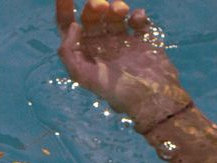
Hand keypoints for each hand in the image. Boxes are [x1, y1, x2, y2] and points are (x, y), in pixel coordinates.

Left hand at [56, 0, 191, 132]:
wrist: (151, 98)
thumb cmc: (116, 91)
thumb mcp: (84, 77)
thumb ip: (69, 53)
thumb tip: (72, 26)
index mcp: (86, 55)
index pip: (70, 29)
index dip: (64, 10)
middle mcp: (102, 47)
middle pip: (92, 18)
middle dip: (93, 7)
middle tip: (99, 5)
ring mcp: (123, 43)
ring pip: (114, 15)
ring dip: (115, 7)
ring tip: (120, 10)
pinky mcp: (143, 41)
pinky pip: (138, 20)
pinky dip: (137, 15)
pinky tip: (137, 19)